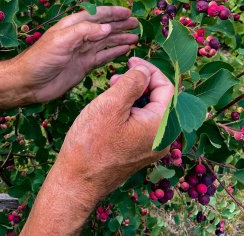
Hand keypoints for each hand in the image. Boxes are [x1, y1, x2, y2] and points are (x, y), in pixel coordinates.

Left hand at [15, 6, 138, 102]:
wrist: (30, 82)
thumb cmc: (42, 58)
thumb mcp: (62, 39)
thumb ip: (85, 31)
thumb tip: (108, 27)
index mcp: (74, 25)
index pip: (97, 15)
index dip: (113, 13)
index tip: (128, 12)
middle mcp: (81, 36)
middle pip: (105, 27)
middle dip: (121, 24)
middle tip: (136, 23)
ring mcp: (83, 51)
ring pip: (107, 42)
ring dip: (121, 38)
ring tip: (136, 36)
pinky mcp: (85, 65)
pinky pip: (104, 56)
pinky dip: (115, 53)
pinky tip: (125, 50)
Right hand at [60, 57, 173, 198]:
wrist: (77, 182)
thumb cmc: (91, 143)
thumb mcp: (112, 104)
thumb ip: (133, 81)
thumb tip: (145, 70)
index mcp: (161, 126)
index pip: (166, 87)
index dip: (149, 70)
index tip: (131, 60)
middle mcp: (162, 138)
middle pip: (159, 98)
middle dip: (140, 82)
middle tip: (117, 76)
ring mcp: (151, 146)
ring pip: (149, 110)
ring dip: (133, 94)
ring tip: (111, 88)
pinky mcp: (139, 151)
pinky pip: (141, 122)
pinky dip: (130, 109)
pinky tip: (113, 106)